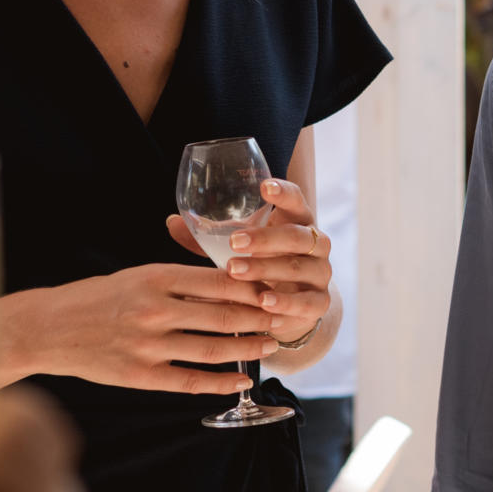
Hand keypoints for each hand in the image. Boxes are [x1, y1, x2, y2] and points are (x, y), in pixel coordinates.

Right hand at [0, 261, 281, 394]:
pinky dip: (221, 382)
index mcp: (154, 278)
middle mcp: (154, 311)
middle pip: (223, 316)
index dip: (253, 287)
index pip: (218, 281)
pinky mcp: (140, 375)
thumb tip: (227, 284)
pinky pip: (191, 381)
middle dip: (260, 318)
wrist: (48, 328)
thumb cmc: (95, 298)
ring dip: (248, 349)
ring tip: (270, 346)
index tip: (275, 288)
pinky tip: (242, 379)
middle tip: (282, 318)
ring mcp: (147, 346)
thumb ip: (177, 282)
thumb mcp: (136, 277)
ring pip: (213, 350)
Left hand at [163, 174, 331, 344]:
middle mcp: (314, 243)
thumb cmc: (259, 265)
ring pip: (299, 267)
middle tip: (234, 242)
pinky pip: (307, 302)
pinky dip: (285, 302)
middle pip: (298, 234)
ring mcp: (320, 273)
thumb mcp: (235, 248)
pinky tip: (263, 302)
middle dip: (266, 238)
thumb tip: (172, 221)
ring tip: (236, 272)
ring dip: (267, 269)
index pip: (296, 199)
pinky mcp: (320, 302)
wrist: (288, 306)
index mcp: (296, 221)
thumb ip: (208, 236)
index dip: (283, 192)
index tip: (264, 186)